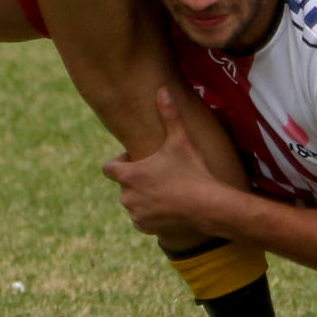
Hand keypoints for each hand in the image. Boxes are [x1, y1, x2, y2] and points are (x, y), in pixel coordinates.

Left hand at [101, 89, 228, 237]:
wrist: (208, 206)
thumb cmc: (192, 171)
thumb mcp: (180, 140)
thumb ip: (169, 114)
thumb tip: (163, 89)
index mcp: (129, 175)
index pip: (108, 168)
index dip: (121, 160)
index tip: (137, 157)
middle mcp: (127, 196)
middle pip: (123, 184)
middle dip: (135, 177)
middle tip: (158, 171)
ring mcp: (136, 214)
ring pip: (132, 202)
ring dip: (142, 195)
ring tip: (164, 188)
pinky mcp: (146, 227)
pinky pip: (140, 218)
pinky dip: (149, 212)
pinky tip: (166, 204)